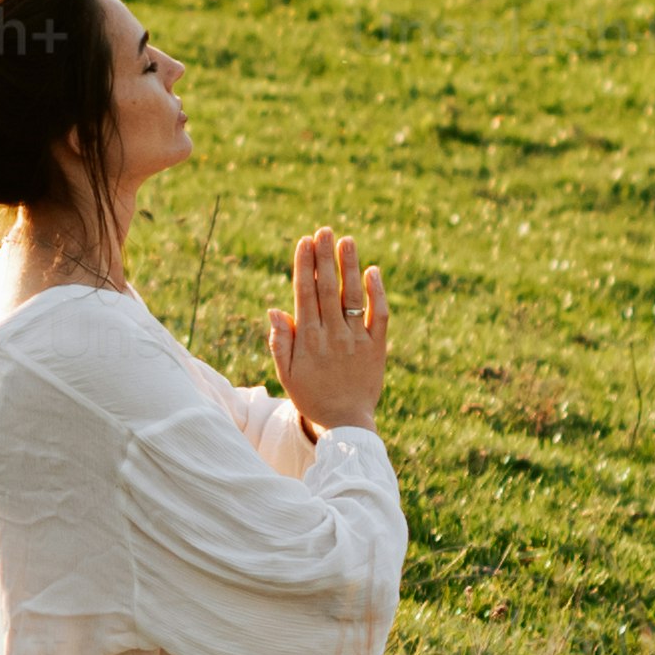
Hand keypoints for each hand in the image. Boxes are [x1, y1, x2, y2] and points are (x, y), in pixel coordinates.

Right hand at [266, 230, 389, 434]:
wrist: (346, 423)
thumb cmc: (311, 396)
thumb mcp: (286, 374)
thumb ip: (280, 341)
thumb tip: (274, 309)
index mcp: (308, 340)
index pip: (305, 294)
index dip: (305, 266)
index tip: (304, 241)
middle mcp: (333, 335)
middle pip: (328, 289)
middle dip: (324, 257)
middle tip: (324, 230)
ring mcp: (357, 340)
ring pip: (352, 296)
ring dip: (349, 266)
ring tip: (346, 240)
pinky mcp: (378, 346)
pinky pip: (380, 314)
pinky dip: (377, 292)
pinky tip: (373, 271)